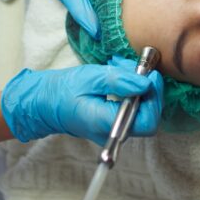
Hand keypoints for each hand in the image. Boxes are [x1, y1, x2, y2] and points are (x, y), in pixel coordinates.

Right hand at [0, 57, 163, 145]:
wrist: (44, 103)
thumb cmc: (63, 90)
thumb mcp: (90, 78)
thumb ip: (119, 81)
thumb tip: (146, 83)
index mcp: (106, 123)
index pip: (147, 121)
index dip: (155, 99)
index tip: (150, 76)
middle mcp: (113, 132)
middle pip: (149, 116)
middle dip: (149, 89)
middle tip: (139, 67)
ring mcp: (114, 130)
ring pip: (142, 110)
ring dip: (139, 85)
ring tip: (122, 67)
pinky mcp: (114, 123)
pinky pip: (132, 108)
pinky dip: (132, 89)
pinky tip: (119, 74)